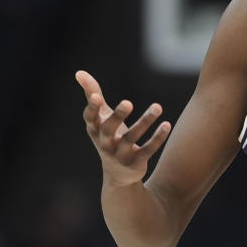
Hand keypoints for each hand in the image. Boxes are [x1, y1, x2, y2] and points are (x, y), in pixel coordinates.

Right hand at [75, 70, 171, 186]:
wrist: (118, 175)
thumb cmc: (109, 137)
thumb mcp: (101, 117)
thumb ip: (93, 94)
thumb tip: (79, 72)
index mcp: (95, 130)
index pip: (90, 118)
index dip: (92, 108)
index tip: (95, 96)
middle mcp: (105, 143)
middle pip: (109, 129)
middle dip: (117, 116)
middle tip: (128, 102)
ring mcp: (120, 155)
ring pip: (132, 138)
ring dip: (145, 121)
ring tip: (158, 106)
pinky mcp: (136, 163)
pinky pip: (147, 150)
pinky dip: (157, 138)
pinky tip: (167, 124)